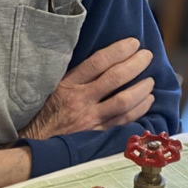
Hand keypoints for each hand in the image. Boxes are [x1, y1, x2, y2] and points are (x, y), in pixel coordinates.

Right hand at [18, 38, 155, 140]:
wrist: (36, 144)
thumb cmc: (46, 113)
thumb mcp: (53, 89)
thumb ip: (75, 76)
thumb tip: (102, 59)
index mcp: (68, 85)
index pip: (97, 62)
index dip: (118, 50)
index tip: (133, 43)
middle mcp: (81, 101)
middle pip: (114, 79)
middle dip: (135, 64)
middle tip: (147, 56)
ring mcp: (91, 119)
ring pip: (123, 101)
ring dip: (141, 88)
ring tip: (150, 80)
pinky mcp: (98, 135)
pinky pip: (124, 121)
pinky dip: (140, 109)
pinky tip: (148, 100)